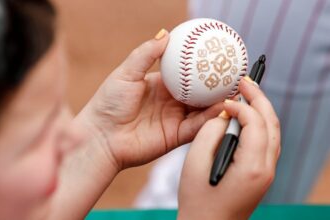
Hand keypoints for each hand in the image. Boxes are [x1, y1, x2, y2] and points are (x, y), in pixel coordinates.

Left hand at [79, 30, 222, 169]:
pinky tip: (222, 108)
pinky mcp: (176, 137)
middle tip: (236, 74)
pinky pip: (198, 127)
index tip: (219, 55)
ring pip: (203, 109)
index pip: (187, 74)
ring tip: (237, 91)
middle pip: (200, 92)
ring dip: (220, 101)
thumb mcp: (126, 73)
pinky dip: (211, 118)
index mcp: (161, 86)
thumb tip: (166, 33)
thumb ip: (146, 54)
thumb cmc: (108, 103)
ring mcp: (175, 119)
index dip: (202, 66)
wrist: (100, 137)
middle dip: (218, 85)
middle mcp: (171, 102)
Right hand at [178, 78, 280, 219]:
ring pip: (273, 132)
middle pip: (271, 124)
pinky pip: (267, 142)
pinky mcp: (262, 174)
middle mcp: (266, 169)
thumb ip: (209, 132)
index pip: (255, 123)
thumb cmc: (197, 199)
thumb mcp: (195, 162)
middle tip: (246, 80)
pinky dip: (260, 124)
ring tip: (248, 92)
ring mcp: (267, 173)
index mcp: (251, 166)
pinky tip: (247, 116)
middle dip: (259, 98)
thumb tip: (224, 116)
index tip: (223, 101)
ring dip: (262, 110)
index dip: (241, 106)